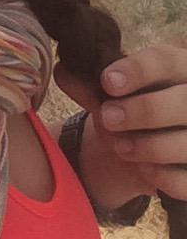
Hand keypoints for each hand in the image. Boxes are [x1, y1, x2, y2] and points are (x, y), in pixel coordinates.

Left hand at [61, 46, 186, 203]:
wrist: (148, 145)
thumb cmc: (132, 108)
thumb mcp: (113, 94)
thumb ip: (89, 85)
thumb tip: (63, 71)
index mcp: (179, 69)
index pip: (165, 61)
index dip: (137, 70)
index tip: (107, 81)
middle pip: (183, 102)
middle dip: (143, 111)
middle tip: (109, 117)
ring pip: (186, 142)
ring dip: (147, 146)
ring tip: (120, 146)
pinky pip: (185, 178)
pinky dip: (162, 175)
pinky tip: (143, 169)